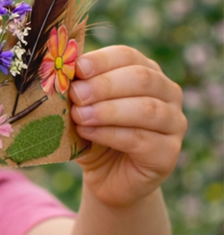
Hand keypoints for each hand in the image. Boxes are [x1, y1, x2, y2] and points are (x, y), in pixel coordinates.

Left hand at [69, 46, 186, 206]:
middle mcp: (167, 93)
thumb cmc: (93, 134)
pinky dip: (111, 134)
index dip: (101, 61)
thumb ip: (78, 89)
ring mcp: (174, 123)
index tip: (76, 68)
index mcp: (146, 72)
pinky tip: (88, 132)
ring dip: (107, 110)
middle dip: (104, 85)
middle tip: (76, 94)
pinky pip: (141, 139)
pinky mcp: (168, 153)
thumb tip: (61, 71)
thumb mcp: (82, 107)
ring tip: (79, 116)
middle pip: (141, 79)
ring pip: (146, 109)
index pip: (128, 56)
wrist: (106, 177)